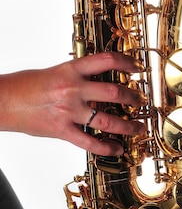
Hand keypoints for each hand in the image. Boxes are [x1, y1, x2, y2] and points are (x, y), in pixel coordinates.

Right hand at [0, 53, 145, 156]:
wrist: (2, 100)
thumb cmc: (25, 86)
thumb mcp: (55, 71)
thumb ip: (77, 75)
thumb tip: (98, 78)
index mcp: (71, 70)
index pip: (106, 60)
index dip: (127, 62)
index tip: (138, 67)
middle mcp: (72, 89)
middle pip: (113, 92)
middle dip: (133, 97)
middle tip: (141, 101)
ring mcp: (68, 111)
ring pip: (107, 120)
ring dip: (127, 125)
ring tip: (138, 127)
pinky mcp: (61, 130)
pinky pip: (89, 142)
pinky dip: (106, 147)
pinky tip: (117, 148)